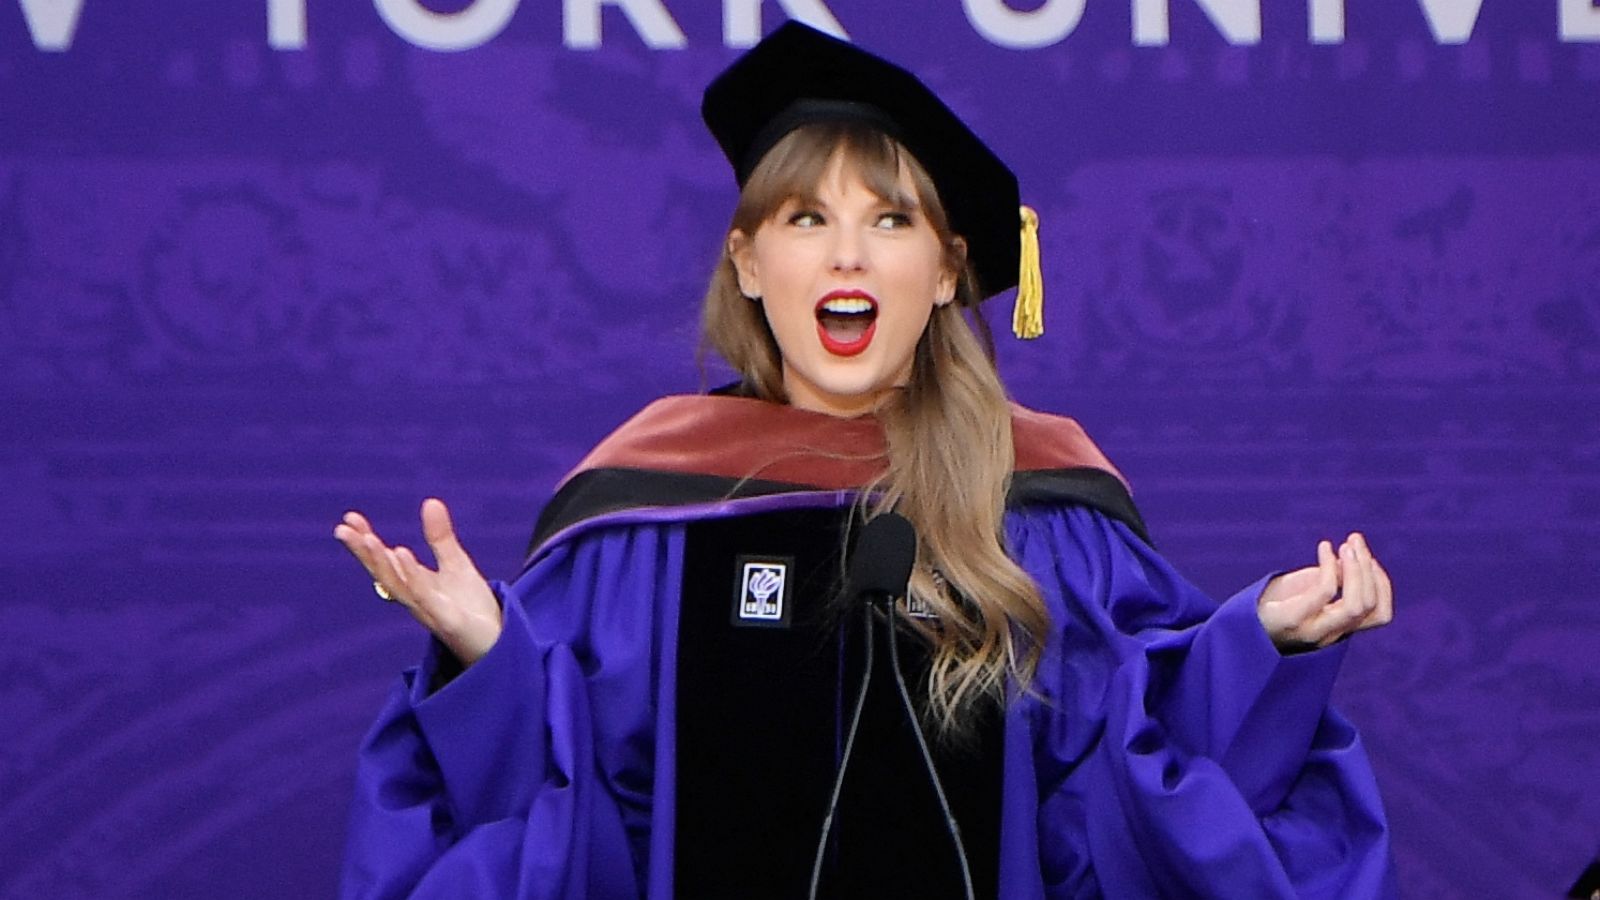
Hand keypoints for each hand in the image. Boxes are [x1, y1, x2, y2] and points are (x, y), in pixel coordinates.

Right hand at [334, 498, 502, 665]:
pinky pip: (427, 599)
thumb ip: (440, 538)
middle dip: (364, 553)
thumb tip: (430, 500)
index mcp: (415, 586)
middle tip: (343, 529)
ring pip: (400, 588)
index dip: (366, 541)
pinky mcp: (450, 623)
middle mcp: (416, 600)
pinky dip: (413, 579)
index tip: (349, 518)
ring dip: (383, 564)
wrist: (499, 645)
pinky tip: (402, 555)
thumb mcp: (456, 565)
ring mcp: (431, 612)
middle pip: (384, 575)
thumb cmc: (472, 608)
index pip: (385, 562)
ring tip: (369, 539)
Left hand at [1257, 532, 1393, 651]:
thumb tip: (1354, 560)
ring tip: (1345, 544)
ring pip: (1356, 605)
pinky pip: (1324, 593)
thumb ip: (1335, 579)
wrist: (1235, 623)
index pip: (1380, 614)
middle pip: (1370, 606)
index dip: (1382, 583)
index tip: (1369, 557)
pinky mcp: (1293, 620)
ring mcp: (1313, 630)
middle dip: (1368, 568)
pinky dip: (1330, 566)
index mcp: (1339, 627)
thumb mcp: (1309, 588)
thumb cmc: (1273, 602)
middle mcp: (1331, 633)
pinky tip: (1323, 548)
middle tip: (1355, 540)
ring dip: (1357, 569)